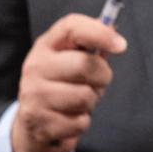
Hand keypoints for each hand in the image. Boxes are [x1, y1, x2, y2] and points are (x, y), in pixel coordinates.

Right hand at [12, 14, 125, 151]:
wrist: (31, 124)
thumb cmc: (60, 84)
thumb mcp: (70, 59)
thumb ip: (92, 45)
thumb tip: (116, 39)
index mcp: (46, 45)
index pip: (72, 27)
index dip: (100, 33)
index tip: (121, 46)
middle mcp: (35, 66)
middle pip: (85, 65)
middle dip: (102, 77)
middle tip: (97, 83)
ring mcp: (33, 95)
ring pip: (85, 97)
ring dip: (91, 102)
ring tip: (79, 101)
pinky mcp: (38, 123)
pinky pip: (80, 123)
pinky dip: (82, 123)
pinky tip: (68, 118)